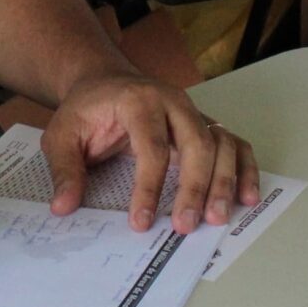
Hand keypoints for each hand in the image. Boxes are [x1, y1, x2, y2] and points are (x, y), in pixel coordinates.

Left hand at [42, 72, 260, 232]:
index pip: (152, 147)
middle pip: (197, 144)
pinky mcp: (206, 124)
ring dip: (224, 182)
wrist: (105, 80)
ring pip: (221, 144)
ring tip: (217, 218)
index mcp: (138, 100)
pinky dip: (245, 170)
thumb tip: (63, 207)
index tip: (141, 222)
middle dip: (194, 188)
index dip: (149, 188)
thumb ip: (64, 169)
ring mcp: (195, 112)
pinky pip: (235, 144)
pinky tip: (246, 199)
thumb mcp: (61, 134)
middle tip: (185, 226)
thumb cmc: (86, 109)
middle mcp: (174, 102)